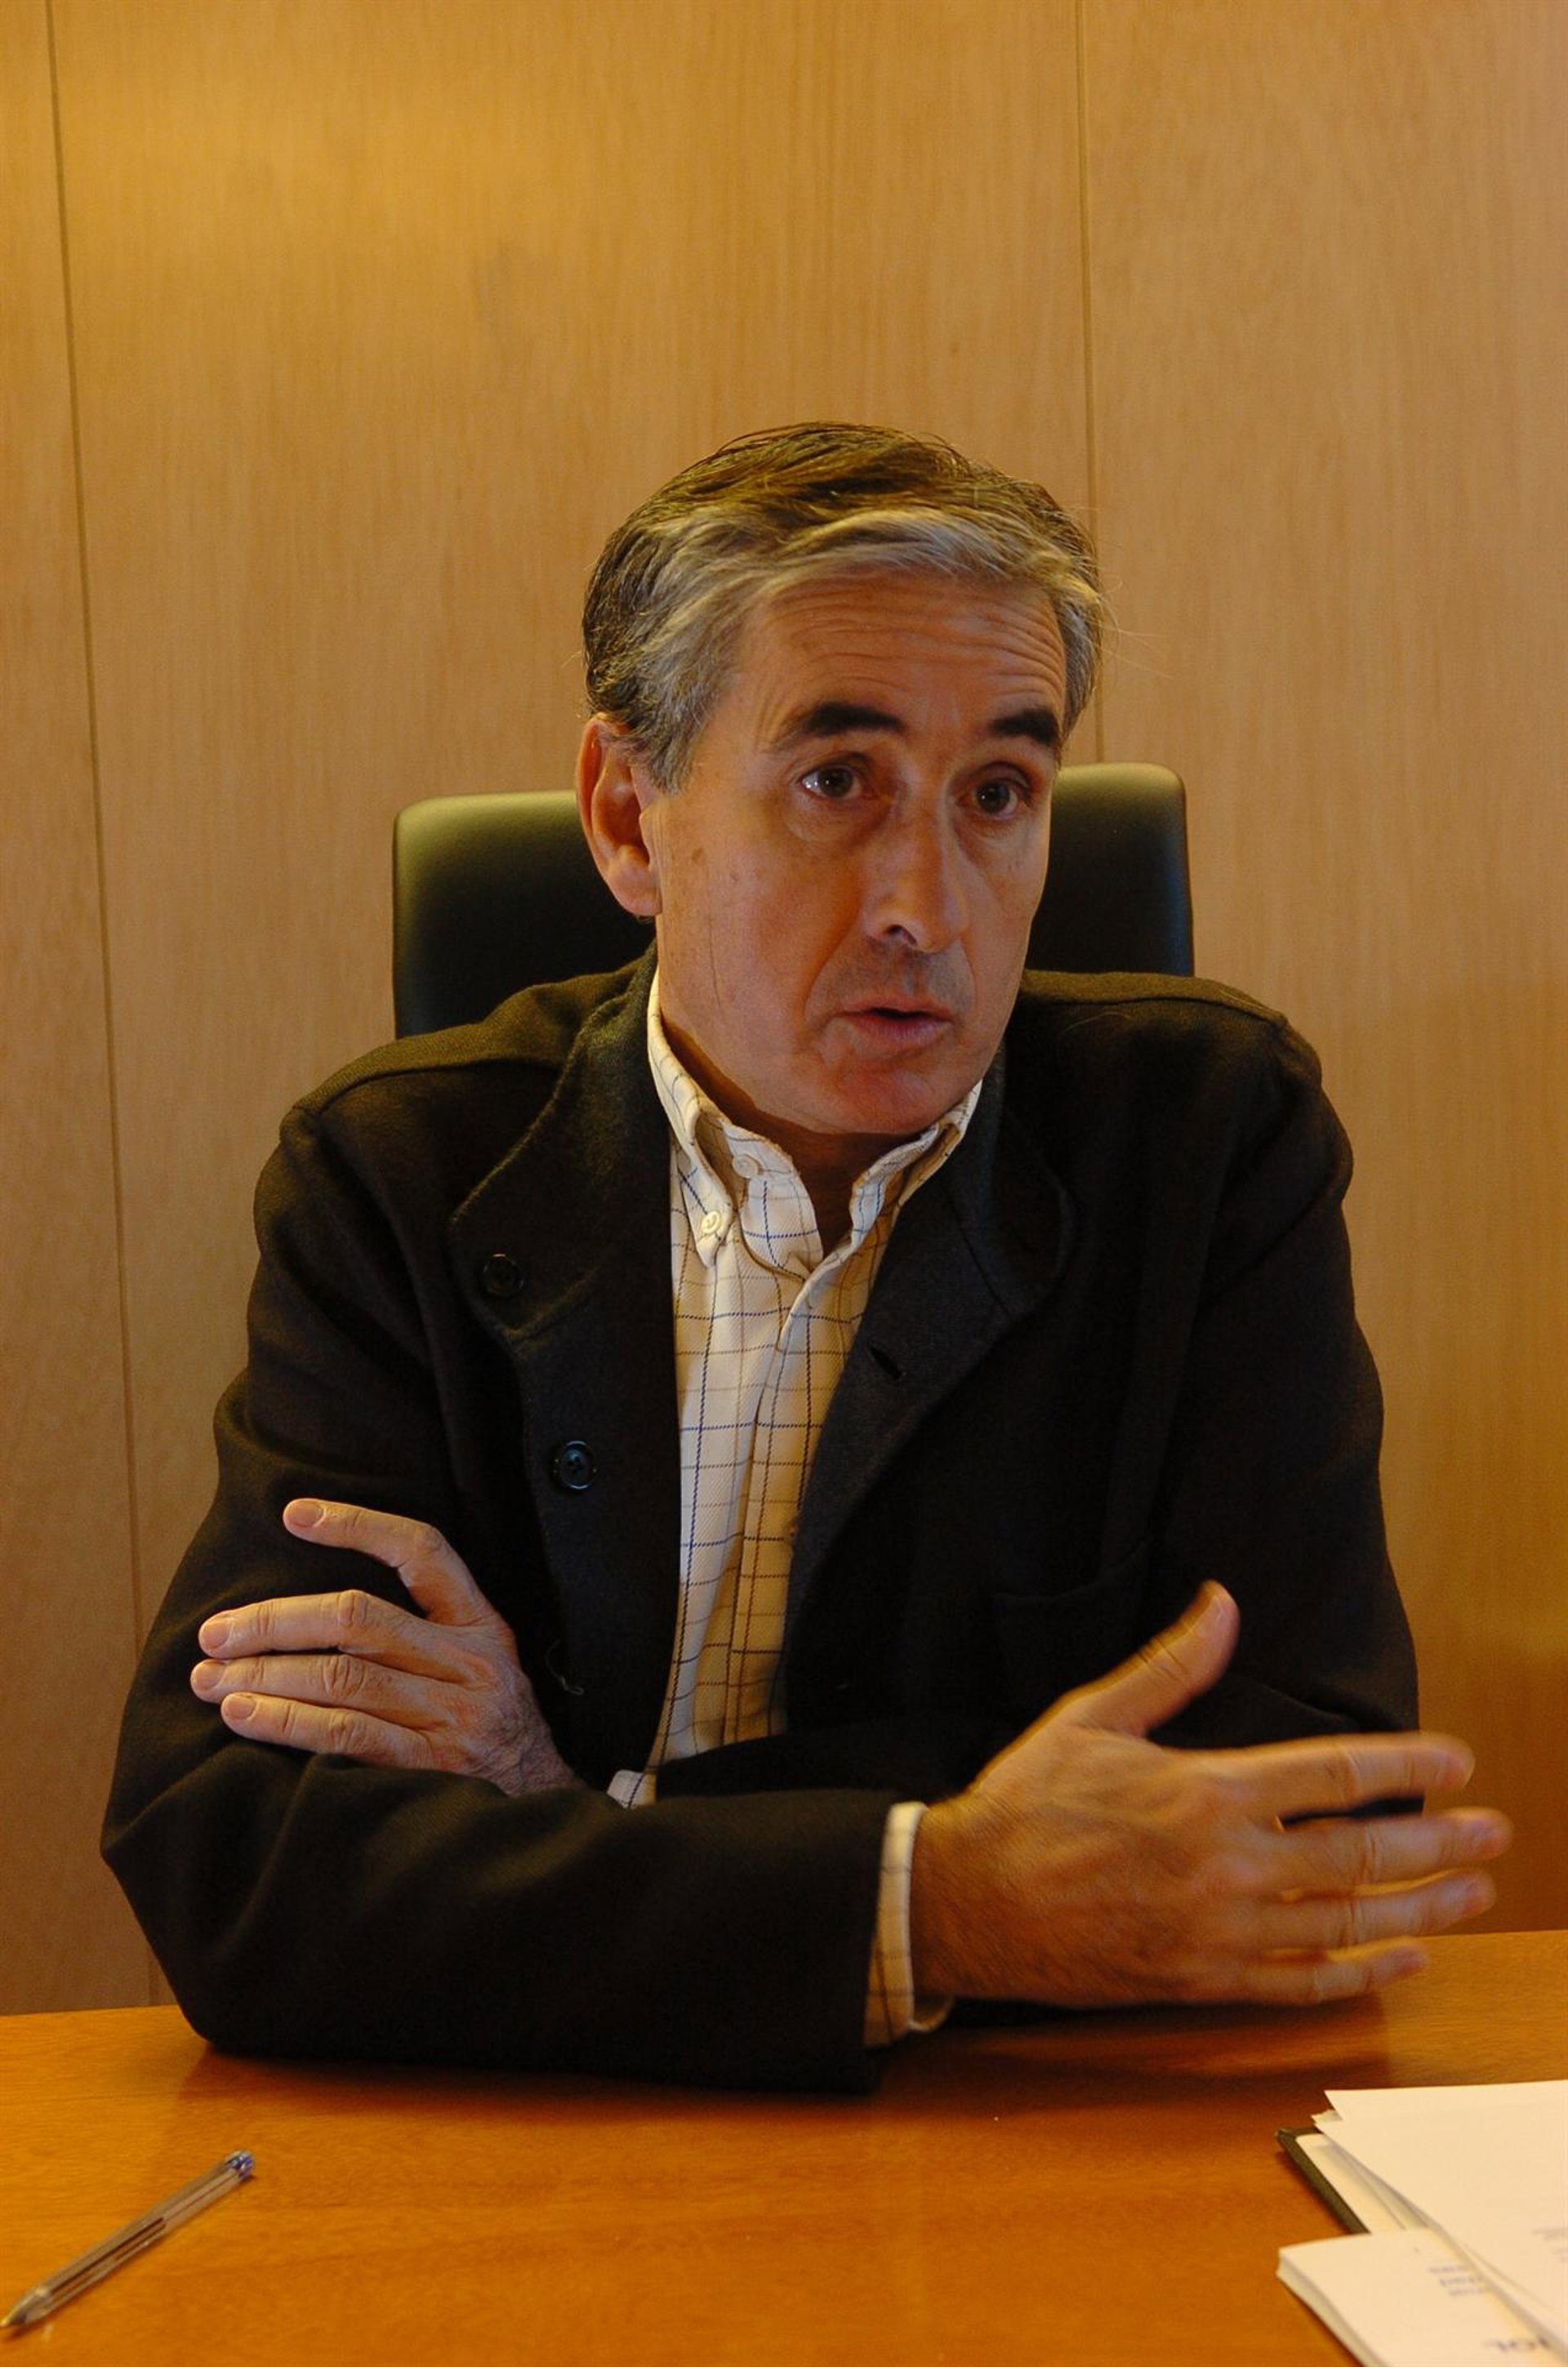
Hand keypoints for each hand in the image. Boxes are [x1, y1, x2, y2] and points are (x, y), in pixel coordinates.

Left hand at [190, 1499, 578, 1795]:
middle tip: (215, 1634)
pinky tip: (244, 1717)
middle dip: (275, 1621)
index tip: (294, 1513)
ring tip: (210, 1679)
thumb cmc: (489, 1726)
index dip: (357, 1526)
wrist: (541, 1804)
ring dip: (264, 1675)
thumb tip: (309, 1609)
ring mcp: (451, 1716)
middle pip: (358, 1618)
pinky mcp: (430, 1766)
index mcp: (480, 1623)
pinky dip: (286, 1722)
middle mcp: (468, 1662)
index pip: (422, 1550)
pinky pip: (345, 1735)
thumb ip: (420, 1632)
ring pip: (341, 1677)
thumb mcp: (481, 1663)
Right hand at [911, 1583, 1510, 2008]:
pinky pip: (1300, 1986)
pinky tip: (1402, 1962)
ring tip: (1473, 1892)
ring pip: (1345, 1924)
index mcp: (1205, 1792)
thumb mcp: (1091, 1716)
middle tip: (1494, 1831)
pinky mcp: (1201, 1981)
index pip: (1333, 1776)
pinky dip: (1360, 1977)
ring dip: (1420, 1910)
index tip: (1457, 1761)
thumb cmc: (1025, 1803)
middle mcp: (1226, 1865)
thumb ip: (1169, 1666)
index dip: (1406, 1767)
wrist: (966, 1901)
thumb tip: (1222, 1602)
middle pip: (1360, 1856)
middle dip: (1438, 1842)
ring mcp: (1219, 1931)